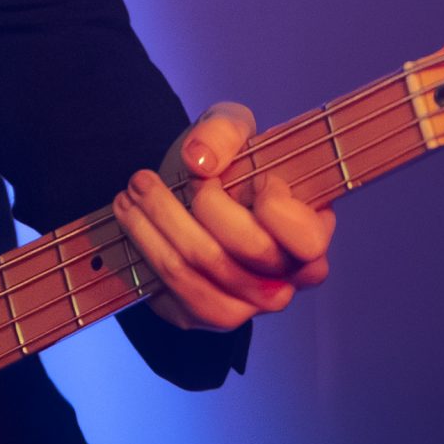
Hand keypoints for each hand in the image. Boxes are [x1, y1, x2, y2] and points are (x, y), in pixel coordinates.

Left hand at [113, 100, 335, 331]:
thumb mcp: (230, 129)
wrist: (189, 194)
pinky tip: (132, 217)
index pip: (308, 238)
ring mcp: (251, 303)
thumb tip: (200, 161)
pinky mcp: (212, 314)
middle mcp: (288, 276)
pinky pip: (179, 291)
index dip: (274, 206)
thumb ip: (224, 131)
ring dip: (162, 224)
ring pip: (206, 272)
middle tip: (173, 174)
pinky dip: (150, 248)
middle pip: (252, 251)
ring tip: (135, 190)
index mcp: (311, 230)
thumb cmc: (226, 164)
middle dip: (205, 205)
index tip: (247, 176)